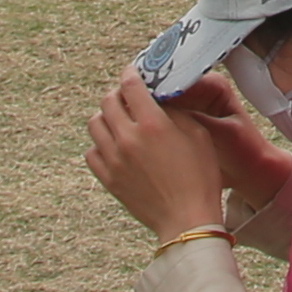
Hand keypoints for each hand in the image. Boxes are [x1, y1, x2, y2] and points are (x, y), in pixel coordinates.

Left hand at [85, 73, 236, 238]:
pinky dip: (101, 144)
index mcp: (152, 124)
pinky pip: (92, 151)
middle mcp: (128, 139)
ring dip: (106, 116)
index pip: (131, 86)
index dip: (131, 74)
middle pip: (108, 101)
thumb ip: (173, 112)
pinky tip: (115, 146)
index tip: (132, 72)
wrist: (187, 220)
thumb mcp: (197, 134)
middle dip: (118, 94)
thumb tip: (156, 100)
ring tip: (119, 120)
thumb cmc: (200, 177)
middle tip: (127, 96)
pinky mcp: (108, 178)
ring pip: (95, 124)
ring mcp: (114, 160)